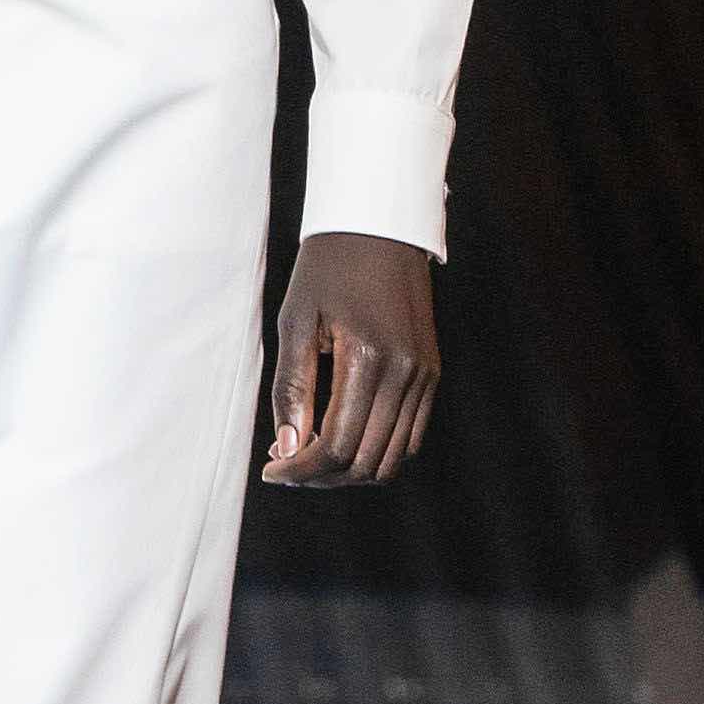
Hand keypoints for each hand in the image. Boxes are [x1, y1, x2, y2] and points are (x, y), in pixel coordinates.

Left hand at [263, 231, 436, 489]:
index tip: (272, 471)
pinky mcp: (431, 374)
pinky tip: (341, 439)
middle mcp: (405, 373)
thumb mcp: (295, 322)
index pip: (336, 445)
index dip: (301, 470)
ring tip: (310, 457)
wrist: (380, 227)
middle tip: (285, 467)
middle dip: (320, 476)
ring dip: (348, 470)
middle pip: (364, 460)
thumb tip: (286, 450)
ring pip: (391, 458)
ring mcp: (424, 376)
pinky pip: (409, 436)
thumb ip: (291, 389)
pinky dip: (375, 451)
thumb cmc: (327, 268)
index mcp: (368, 358)